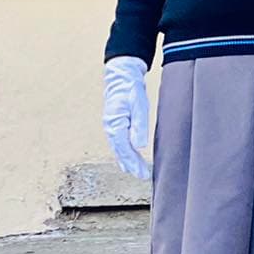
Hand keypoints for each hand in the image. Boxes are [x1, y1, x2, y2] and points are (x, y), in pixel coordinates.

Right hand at [102, 57, 150, 179]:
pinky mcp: (115, 124)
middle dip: (131, 165)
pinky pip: (118, 143)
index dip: (133, 162)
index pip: (124, 149)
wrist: (121, 76)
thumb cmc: (131, 89)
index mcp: (115, 124)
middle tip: (143, 177)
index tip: (142, 173)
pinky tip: (128, 159)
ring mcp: (111, 126)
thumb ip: (139, 125)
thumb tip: (140, 146)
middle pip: (120, 151)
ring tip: (137, 172)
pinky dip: (124, 153)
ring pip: (118, 148)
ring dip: (127, 161)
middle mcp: (110, 128)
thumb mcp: (139, 105)